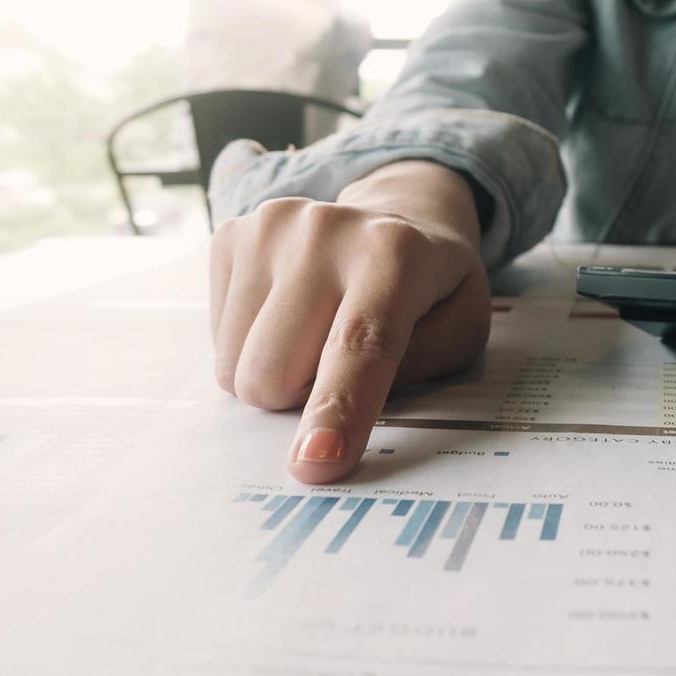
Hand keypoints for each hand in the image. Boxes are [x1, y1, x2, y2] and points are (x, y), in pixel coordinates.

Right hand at [210, 161, 489, 483]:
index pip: (358, 346)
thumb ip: (414, 372)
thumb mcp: (459, 331)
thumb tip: (338, 417)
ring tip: (316, 331)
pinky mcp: (230, 235)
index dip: (337, 410)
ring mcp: (269, 229)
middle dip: (300, 397)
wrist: (397, 211)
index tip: (314, 464)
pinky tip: (290, 312)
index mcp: (396, 255)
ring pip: (235, 367)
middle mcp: (325, 232)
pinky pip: (217, 341)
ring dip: (275, 372)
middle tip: (339, 364)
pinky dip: (251, 345)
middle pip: (273, 374)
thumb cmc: (432, 288)